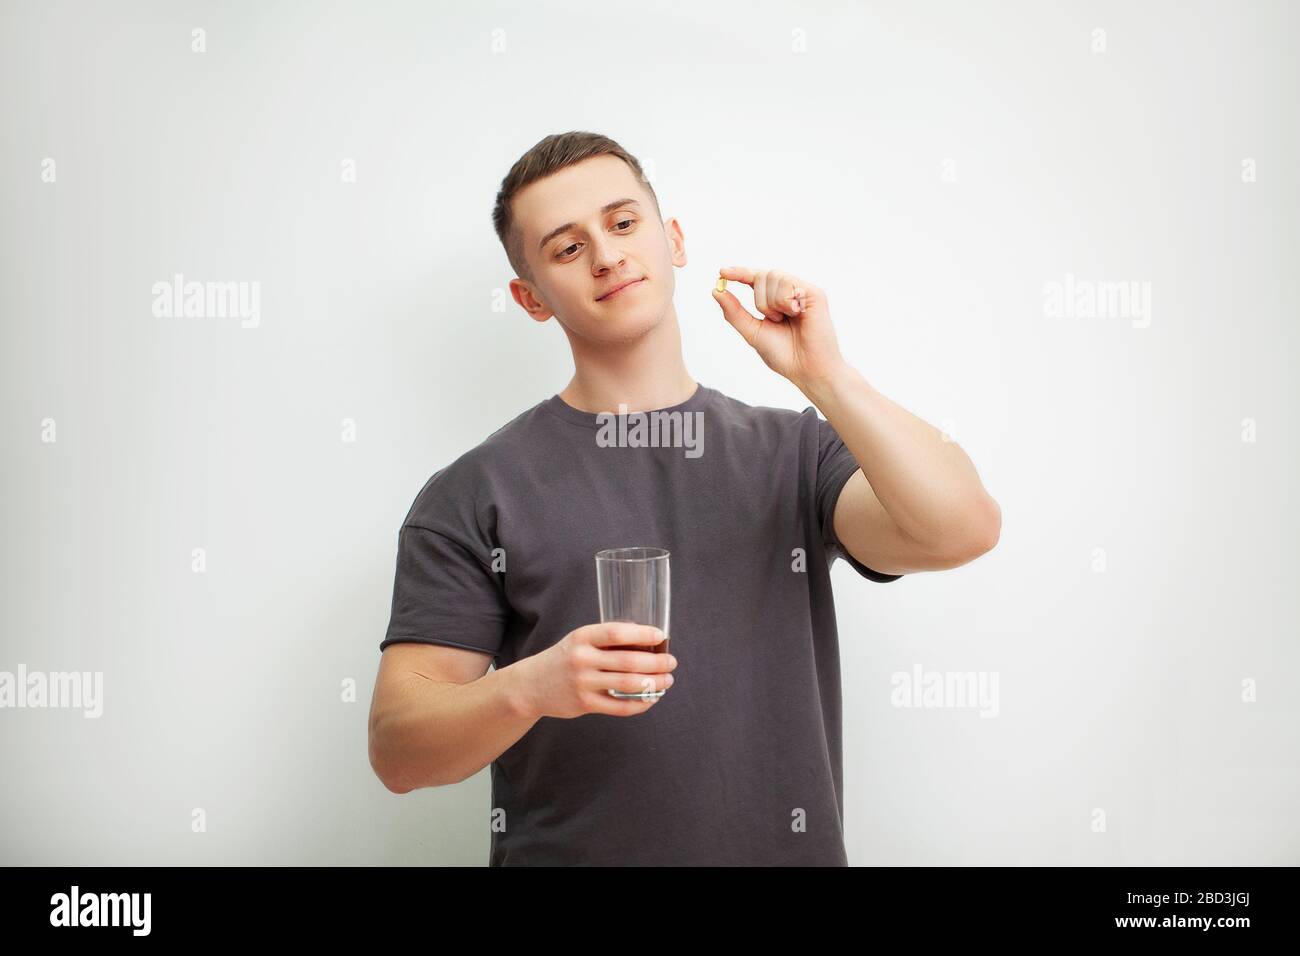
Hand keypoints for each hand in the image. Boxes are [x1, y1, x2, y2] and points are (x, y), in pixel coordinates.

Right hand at [512, 623, 676, 718]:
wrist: (531, 685)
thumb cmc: (563, 659)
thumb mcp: (579, 640)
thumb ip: (606, 640)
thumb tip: (646, 640)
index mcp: (583, 637)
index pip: (617, 632)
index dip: (643, 634)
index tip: (661, 636)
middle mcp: (582, 659)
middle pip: (629, 661)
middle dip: (657, 663)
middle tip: (671, 662)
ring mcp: (583, 683)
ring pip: (628, 684)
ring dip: (654, 683)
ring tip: (667, 680)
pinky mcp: (585, 704)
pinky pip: (620, 706)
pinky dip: (641, 703)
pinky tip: (651, 698)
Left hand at [711, 266, 847, 390]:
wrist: (806, 369)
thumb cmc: (783, 354)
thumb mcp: (752, 332)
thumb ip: (734, 312)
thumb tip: (715, 290)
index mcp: (774, 302)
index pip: (754, 280)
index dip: (739, 273)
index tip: (722, 272)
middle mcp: (788, 293)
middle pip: (762, 275)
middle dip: (760, 300)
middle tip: (773, 320)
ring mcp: (801, 292)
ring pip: (773, 276)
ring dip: (772, 302)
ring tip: (786, 319)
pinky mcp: (814, 293)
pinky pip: (788, 283)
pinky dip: (785, 301)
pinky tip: (796, 314)